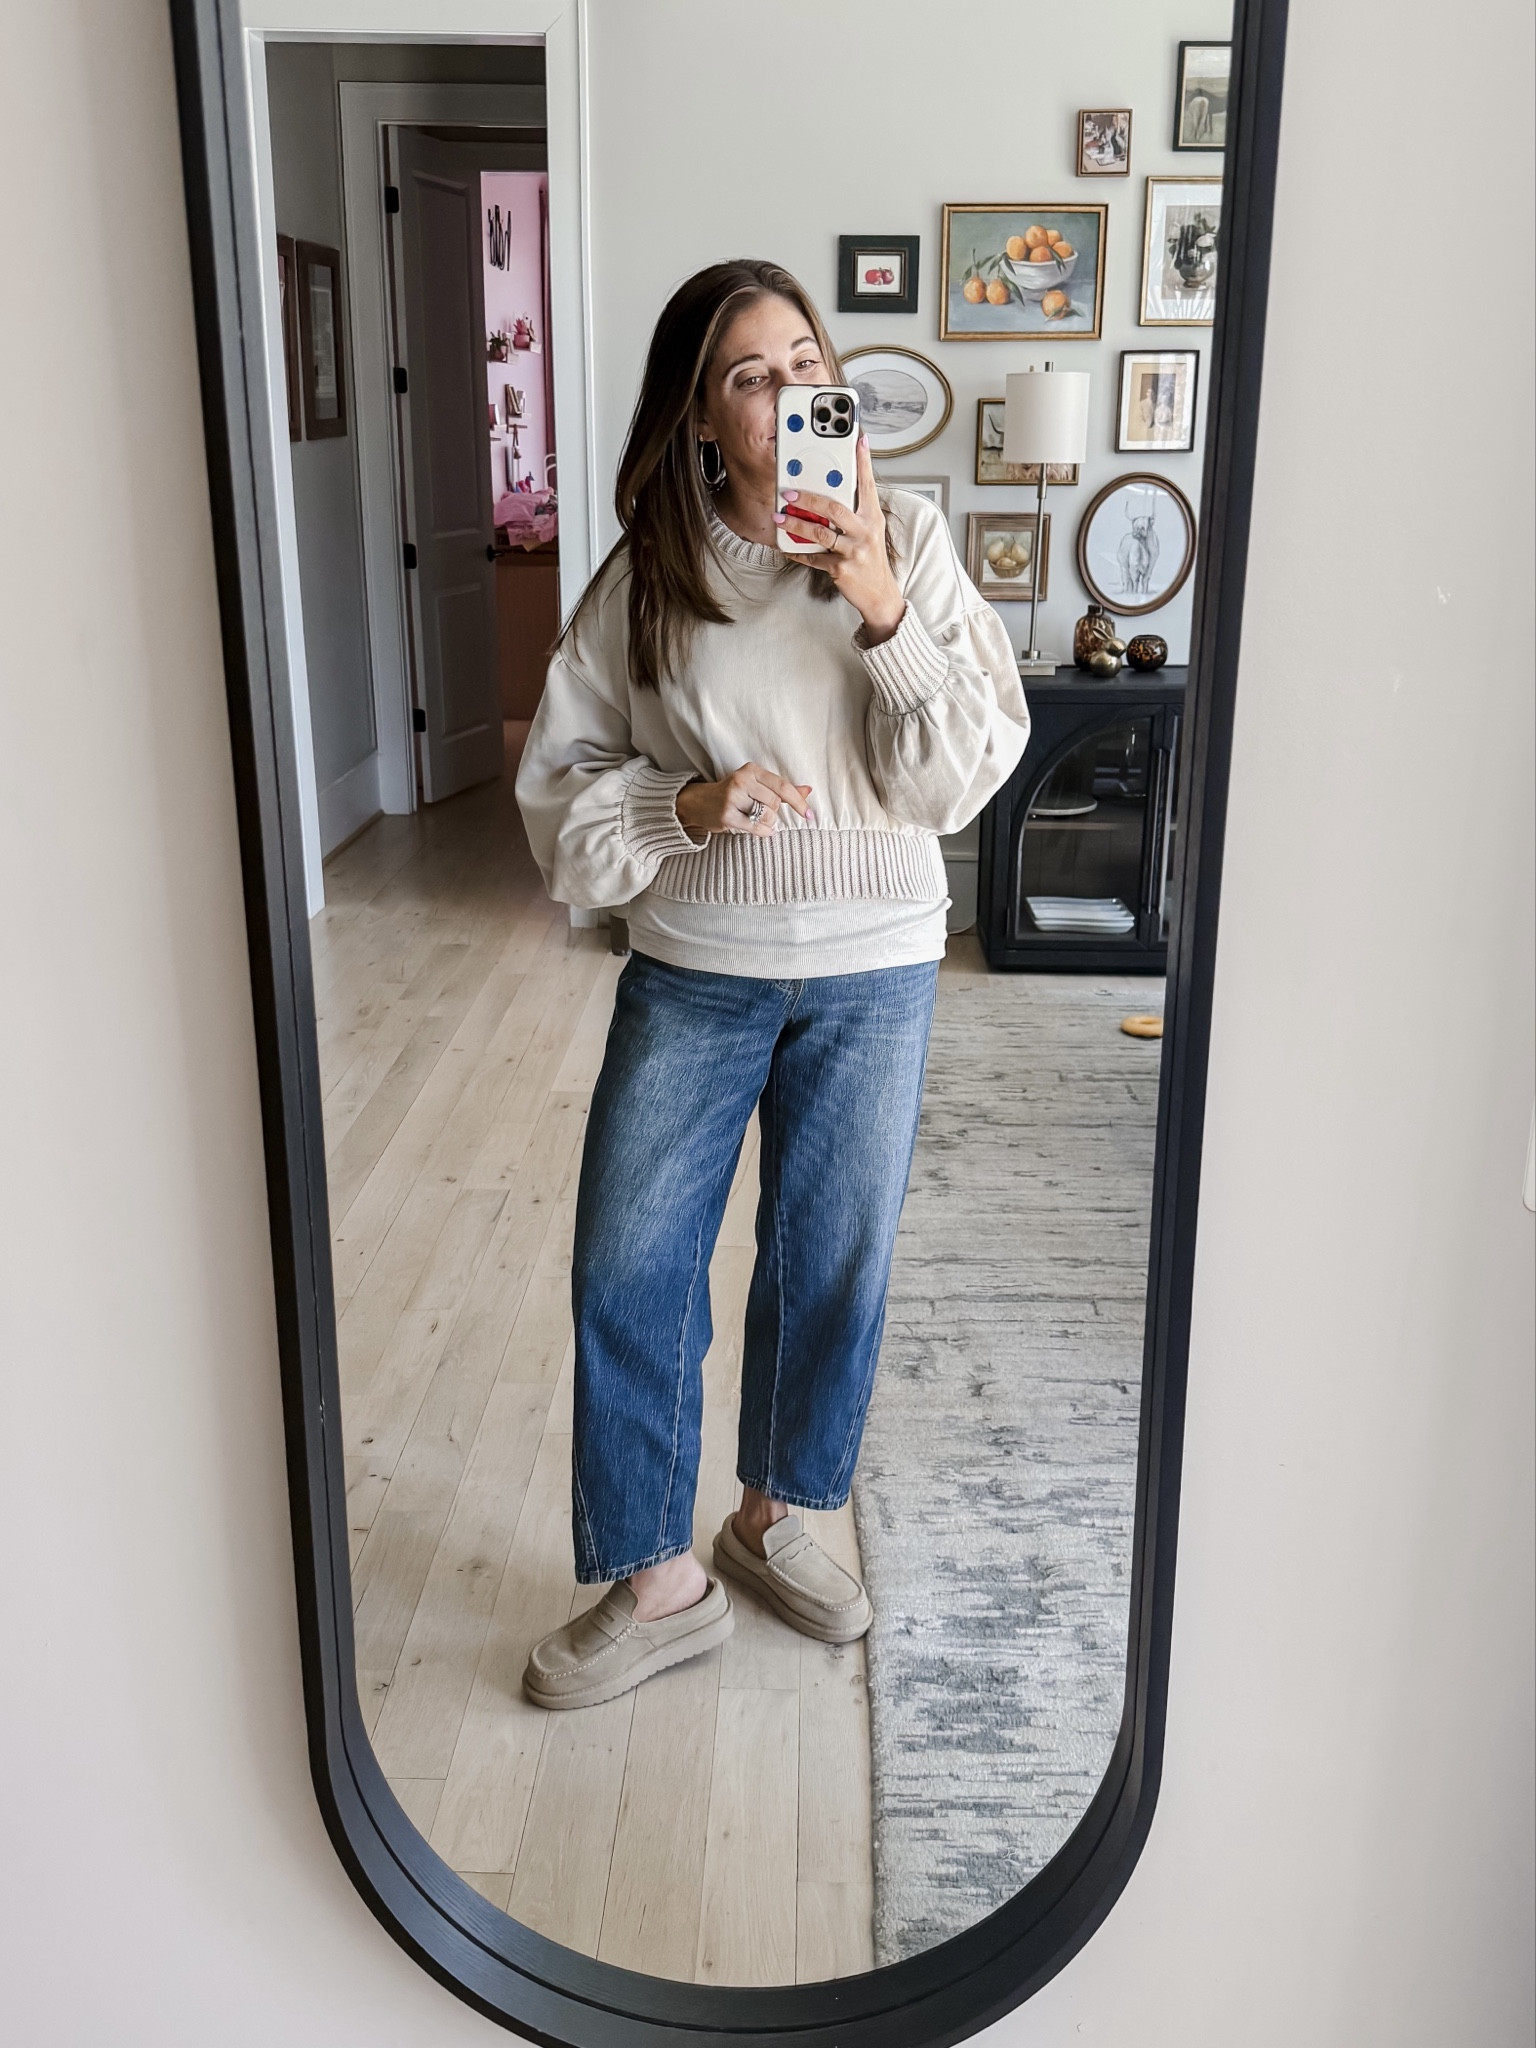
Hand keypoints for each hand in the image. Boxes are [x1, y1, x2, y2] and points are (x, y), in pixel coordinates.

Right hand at [675, 763, 812, 837]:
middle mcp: (741, 781)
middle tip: (761, 810)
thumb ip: (781, 788)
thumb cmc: (732, 793)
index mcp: (751, 770)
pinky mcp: (727, 816)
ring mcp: (732, 798)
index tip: (809, 814)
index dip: (798, 801)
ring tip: (755, 818)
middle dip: (774, 811)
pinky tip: (760, 829)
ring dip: (767, 822)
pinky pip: (756, 827)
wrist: (698, 802)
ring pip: (767, 815)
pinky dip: (763, 831)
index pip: (782, 786)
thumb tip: (808, 790)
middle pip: (775, 803)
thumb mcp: (756, 785)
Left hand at [774, 432, 905, 642]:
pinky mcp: (841, 569)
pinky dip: (797, 552)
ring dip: (796, 525)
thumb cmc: (870, 558)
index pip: (867, 484)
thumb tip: (831, 491)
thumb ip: (855, 511)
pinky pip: (813, 558)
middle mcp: (865, 531)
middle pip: (834, 508)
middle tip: (788, 493)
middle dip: (808, 498)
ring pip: (820, 533)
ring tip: (779, 518)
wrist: (879, 595)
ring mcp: (854, 551)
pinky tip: (785, 546)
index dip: (863, 461)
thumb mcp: (870, 531)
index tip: (858, 439)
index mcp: (872, 517)